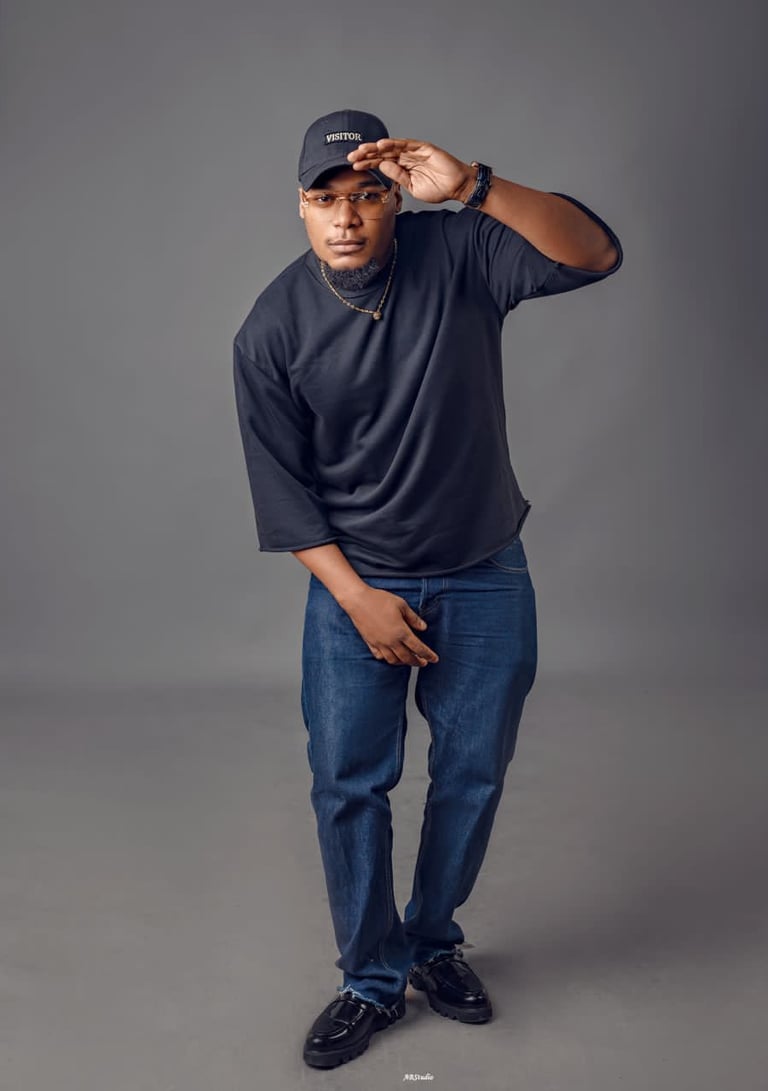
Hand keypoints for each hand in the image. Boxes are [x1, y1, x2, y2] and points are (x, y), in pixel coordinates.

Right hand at [340, 586, 439, 666]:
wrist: (358, 601)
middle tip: (423, 663)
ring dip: (403, 662)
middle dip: (417, 662)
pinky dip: (387, 659)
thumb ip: (413, 618)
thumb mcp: (401, 605)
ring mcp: (379, 644)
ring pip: (393, 660)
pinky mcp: (370, 643)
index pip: (419, 648)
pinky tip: (391, 657)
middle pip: (407, 657)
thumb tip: (424, 627)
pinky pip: (380, 656)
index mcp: (401, 632)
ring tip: (408, 660)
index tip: (434, 659)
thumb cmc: (380, 600)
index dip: (428, 655)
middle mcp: (391, 641)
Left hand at [347, 138, 474, 204]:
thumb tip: (382, 166)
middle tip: (351, 156)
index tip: (354, 166)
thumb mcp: (412, 187)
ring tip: (362, 150)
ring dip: (376, 148)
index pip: (381, 163)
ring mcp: (414, 151)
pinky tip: (381, 144)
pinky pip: (406, 144)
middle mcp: (406, 157)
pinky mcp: (423, 148)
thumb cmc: (438, 189)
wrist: (457, 187)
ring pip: (391, 147)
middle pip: (382, 153)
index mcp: (403, 167)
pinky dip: (393, 143)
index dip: (368, 163)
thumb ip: (398, 177)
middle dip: (367, 154)